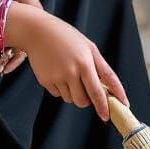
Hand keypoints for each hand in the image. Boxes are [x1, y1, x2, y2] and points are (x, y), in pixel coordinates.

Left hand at [0, 0, 40, 75]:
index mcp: (34, 13)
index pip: (28, 40)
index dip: (15, 54)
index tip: (3, 63)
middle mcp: (33, 22)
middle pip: (26, 47)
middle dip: (11, 60)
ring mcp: (28, 25)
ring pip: (21, 46)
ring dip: (9, 58)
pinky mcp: (22, 25)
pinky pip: (17, 41)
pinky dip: (7, 50)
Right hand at [6, 4, 128, 122]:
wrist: (38, 31)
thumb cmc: (67, 37)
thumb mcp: (89, 47)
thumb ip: (102, 68)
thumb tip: (111, 88)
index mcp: (84, 63)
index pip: (97, 91)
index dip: (103, 106)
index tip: (107, 117)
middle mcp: (70, 72)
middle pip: (83, 102)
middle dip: (87, 100)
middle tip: (86, 89)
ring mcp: (56, 78)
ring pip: (70, 99)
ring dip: (74, 93)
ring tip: (69, 73)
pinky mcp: (45, 81)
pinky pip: (58, 95)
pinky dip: (61, 89)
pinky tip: (57, 72)